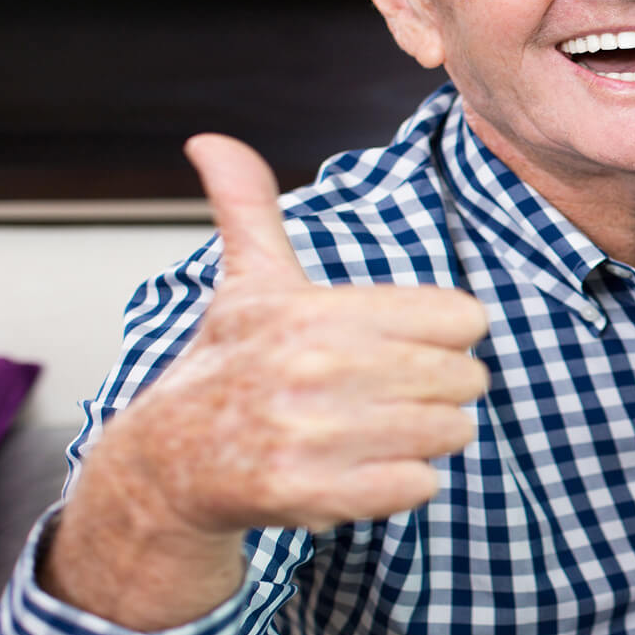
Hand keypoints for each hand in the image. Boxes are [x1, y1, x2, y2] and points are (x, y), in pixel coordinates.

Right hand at [46, 135, 489, 626]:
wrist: (168, 464)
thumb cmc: (228, 365)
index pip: (463, 318)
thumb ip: (248, 208)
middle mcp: (319, 368)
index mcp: (320, 312)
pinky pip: (421, 485)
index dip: (443, 335)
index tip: (402, 344)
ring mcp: (317, 435)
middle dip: (438, 389)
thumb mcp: (248, 284)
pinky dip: (401, 482)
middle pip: (466, 378)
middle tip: (386, 392)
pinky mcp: (316, 494)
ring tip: (371, 429)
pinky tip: (358, 467)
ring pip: (451, 432)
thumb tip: (210, 140)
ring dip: (423, 437)